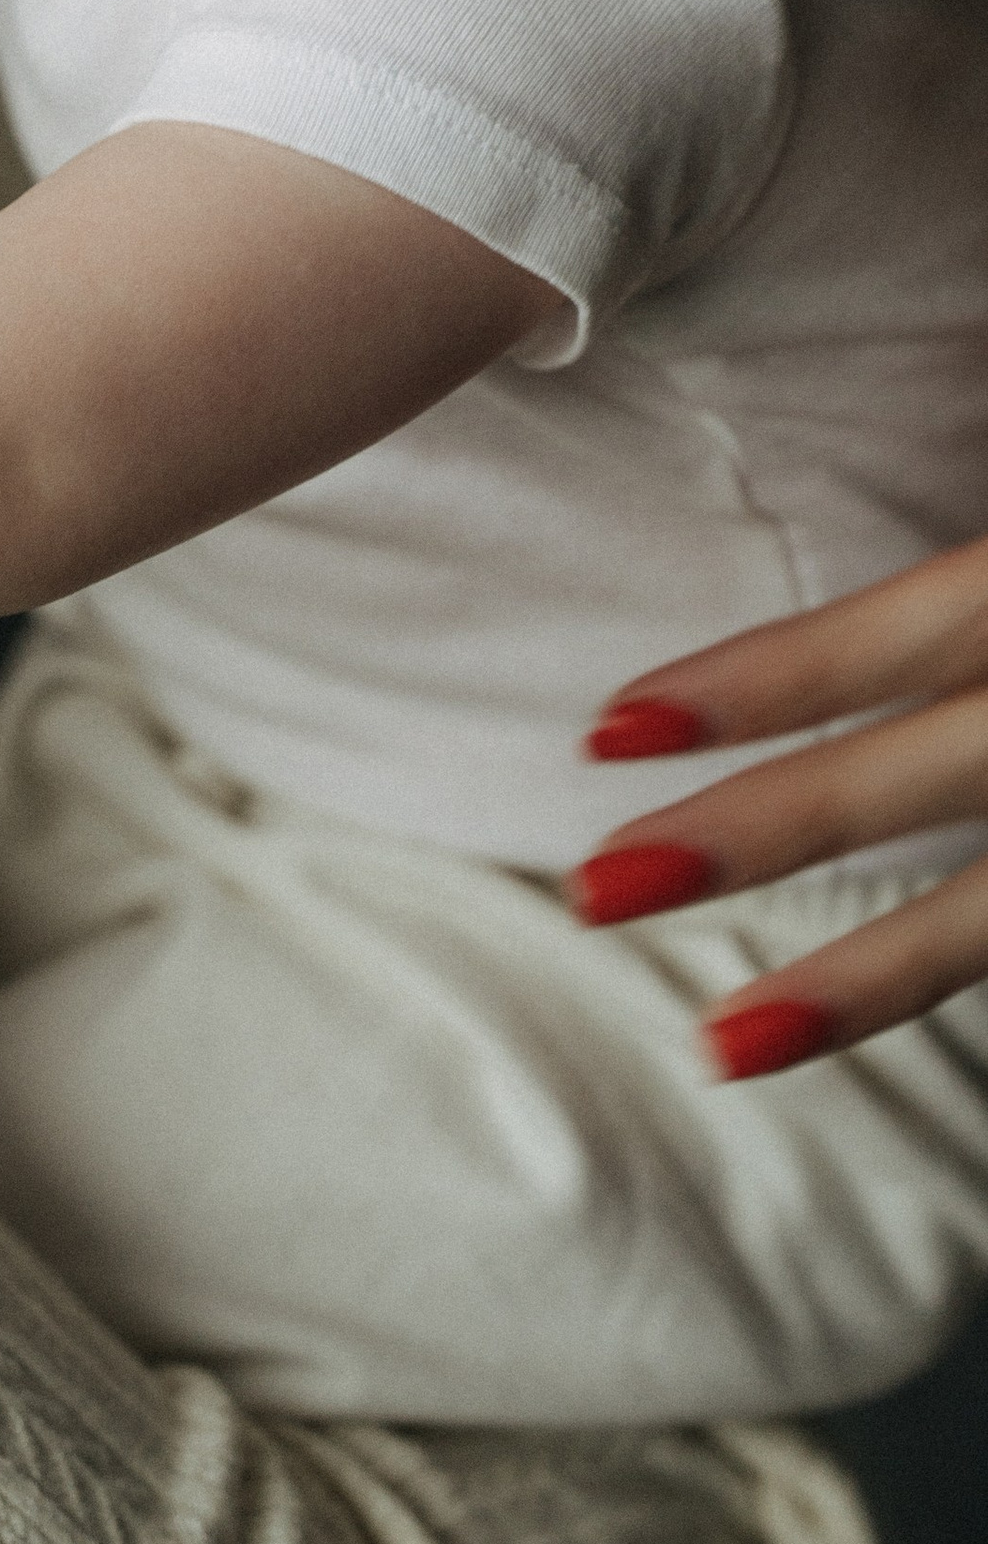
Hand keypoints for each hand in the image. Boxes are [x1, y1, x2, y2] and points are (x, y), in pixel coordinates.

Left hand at [574, 534, 987, 1074]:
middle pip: (932, 772)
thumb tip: (897, 496)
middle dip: (767, 832)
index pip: (915, 626)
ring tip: (722, 1047)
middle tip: (592, 889)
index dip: (770, 679)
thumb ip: (955, 566)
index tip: (610, 727)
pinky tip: (815, 1035)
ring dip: (869, 978)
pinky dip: (934, 986)